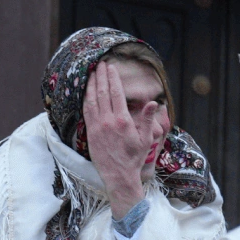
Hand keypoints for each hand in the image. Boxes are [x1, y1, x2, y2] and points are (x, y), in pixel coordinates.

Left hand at [84, 61, 163, 217]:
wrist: (118, 175)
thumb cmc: (134, 158)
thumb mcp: (146, 139)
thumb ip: (147, 119)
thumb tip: (153, 103)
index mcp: (123, 121)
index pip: (116, 93)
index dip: (113, 78)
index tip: (111, 67)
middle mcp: (108, 121)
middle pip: (102, 92)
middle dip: (101, 76)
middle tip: (100, 64)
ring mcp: (97, 126)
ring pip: (91, 100)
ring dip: (91, 85)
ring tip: (91, 73)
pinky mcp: (90, 132)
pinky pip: (86, 111)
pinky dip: (86, 98)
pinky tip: (86, 91)